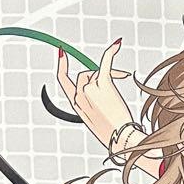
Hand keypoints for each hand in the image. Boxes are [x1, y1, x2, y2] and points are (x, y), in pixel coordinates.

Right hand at [56, 37, 137, 153]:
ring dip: (107, 74)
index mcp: (76, 105)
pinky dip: (111, 53)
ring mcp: (90, 90)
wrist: (121, 138)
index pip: (63, 81)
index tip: (62, 54)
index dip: (62, 66)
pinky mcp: (104, 86)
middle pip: (84, 74)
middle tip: (113, 79)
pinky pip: (106, 64)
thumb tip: (98, 92)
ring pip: (96, 72)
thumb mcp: (94, 120)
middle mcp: (80, 96)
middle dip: (96, 75)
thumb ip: (91, 105)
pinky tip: (116, 45)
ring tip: (121, 80)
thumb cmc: (112, 133)